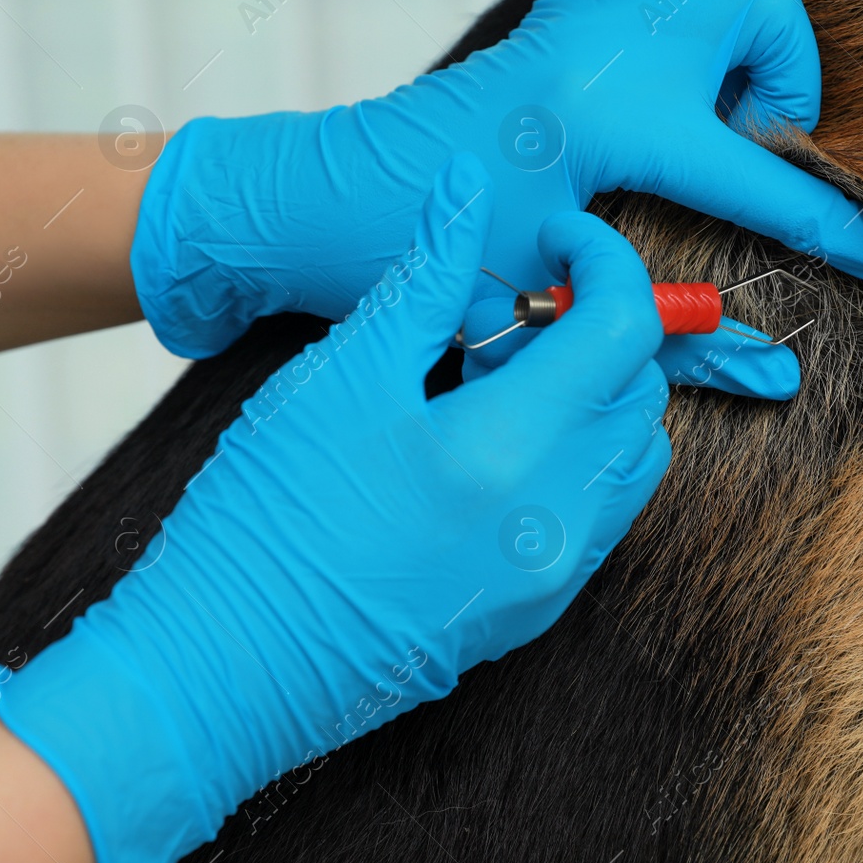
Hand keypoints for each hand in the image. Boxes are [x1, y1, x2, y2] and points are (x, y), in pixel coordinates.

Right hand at [0, 153, 671, 862]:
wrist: (222, 673)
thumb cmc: (265, 519)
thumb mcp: (341, 376)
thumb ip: (423, 278)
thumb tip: (465, 189)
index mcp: (514, 450)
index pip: (625, 330)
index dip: (606, 264)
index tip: (561, 239)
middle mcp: (559, 520)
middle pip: (640, 391)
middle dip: (597, 330)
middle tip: (512, 315)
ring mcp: (554, 576)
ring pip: (632, 456)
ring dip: (594, 397)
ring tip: (499, 380)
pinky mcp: (537, 611)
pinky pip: (601, 513)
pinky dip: (578, 458)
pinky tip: (492, 445)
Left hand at [130, 0, 862, 397]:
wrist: (325, 203)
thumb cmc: (432, 265)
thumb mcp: (558, 310)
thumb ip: (675, 345)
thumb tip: (776, 381)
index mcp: (629, 126)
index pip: (772, 187)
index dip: (855, 232)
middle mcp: (616, 50)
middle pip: (764, 7)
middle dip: (786, 82)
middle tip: (747, 146)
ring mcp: (581, 15)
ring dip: (724, 10)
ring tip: (706, 84)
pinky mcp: (546, 9)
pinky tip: (645, 46)